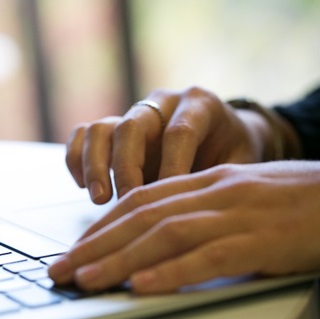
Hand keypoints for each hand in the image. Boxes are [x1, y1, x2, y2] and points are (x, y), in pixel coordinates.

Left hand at [48, 161, 319, 293]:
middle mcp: (213, 192)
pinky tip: (143, 285)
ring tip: (86, 281)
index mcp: (206, 182)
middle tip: (60, 269)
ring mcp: (237, 214)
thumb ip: (202, 213)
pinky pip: (209, 256)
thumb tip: (162, 243)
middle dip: (94, 245)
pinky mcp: (261, 240)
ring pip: (165, 234)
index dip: (102, 226)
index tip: (76, 248)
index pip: (140, 201)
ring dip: (119, 259)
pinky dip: (172, 272)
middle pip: (140, 217)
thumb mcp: (241, 199)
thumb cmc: (298, 203)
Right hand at [66, 87, 266, 203]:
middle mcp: (162, 103)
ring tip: (99, 199)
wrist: (226, 137)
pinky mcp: (112, 128)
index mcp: (200, 104)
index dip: (170, 169)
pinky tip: (82, 186)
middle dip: (126, 169)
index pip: (178, 133)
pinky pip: (83, 134)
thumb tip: (200, 214)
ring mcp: (134, 113)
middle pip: (131, 127)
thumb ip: (223, 180)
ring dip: (95, 166)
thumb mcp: (242, 164)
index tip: (166, 201)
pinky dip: (76, 159)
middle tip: (126, 203)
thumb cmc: (234, 154)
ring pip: (100, 129)